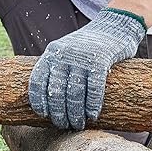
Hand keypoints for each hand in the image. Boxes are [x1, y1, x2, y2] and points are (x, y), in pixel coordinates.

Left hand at [28, 8, 145, 129]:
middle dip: (58, 113)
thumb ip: (57, 67)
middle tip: (63, 125)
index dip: (39, 101)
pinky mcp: (100, 60)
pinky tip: (92, 115)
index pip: (37, 81)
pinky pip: (94, 88)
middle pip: (56, 92)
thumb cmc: (88, 45)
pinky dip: (92, 105)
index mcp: (51, 53)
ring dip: (75, 114)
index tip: (44, 115)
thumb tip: (50, 99)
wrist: (114, 26)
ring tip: (78, 124)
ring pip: (74, 94)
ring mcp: (81, 58)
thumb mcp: (66, 50)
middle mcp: (63, 55)